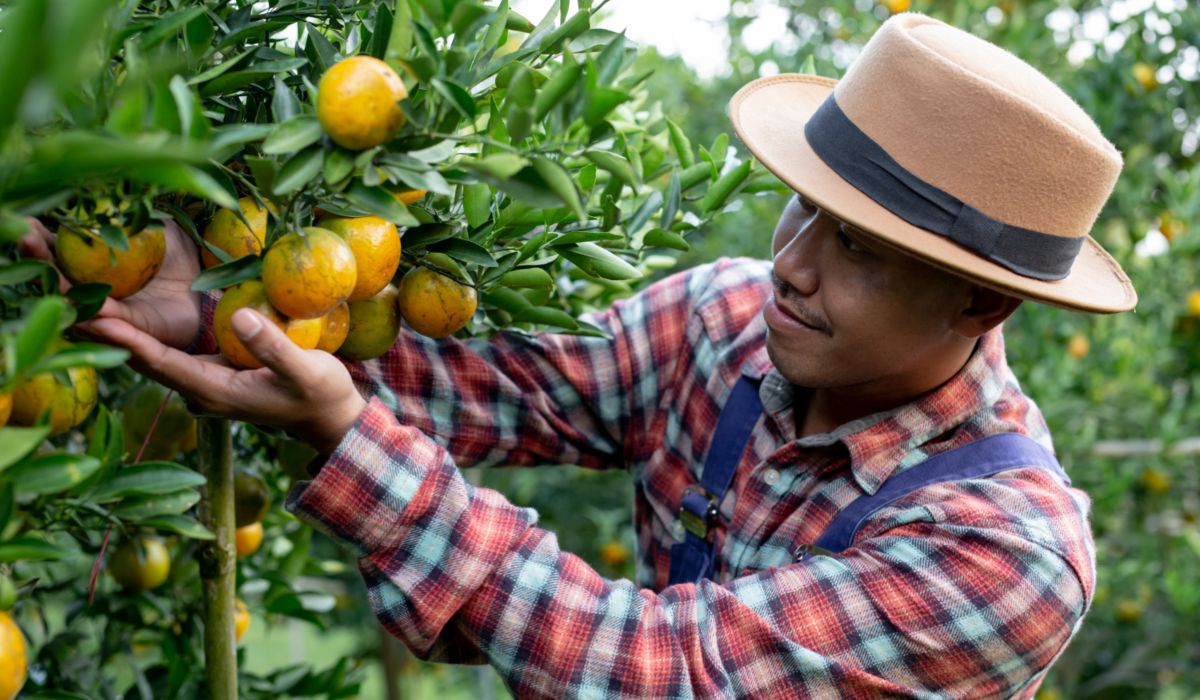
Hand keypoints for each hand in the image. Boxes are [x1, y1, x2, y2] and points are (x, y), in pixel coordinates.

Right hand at [19, 217, 201, 348]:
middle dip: (37, 258)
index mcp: (91, 264)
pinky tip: (93, 307)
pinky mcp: (133, 331)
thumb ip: (130, 209)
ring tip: (47, 270)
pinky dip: (101, 316)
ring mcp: (109, 312)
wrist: (206, 289)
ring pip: (75, 304)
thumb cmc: (176, 256)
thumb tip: (107, 180)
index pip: (56, 251)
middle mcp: (91, 289)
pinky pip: (113, 325)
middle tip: (24, 238)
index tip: (24, 222)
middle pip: (54, 277)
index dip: (39, 239)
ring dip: (59, 288)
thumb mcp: (156, 225)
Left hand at [81, 309, 367, 453]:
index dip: (124, 340)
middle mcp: (198, 390)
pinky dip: (141, 331)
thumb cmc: (321, 395)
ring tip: (83, 297)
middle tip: (69, 297)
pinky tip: (123, 308)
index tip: (93, 316)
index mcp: (214, 391)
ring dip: (118, 331)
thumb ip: (272, 346)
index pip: (158, 362)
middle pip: (141, 359)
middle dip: (107, 333)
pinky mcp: (209, 372)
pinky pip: (165, 351)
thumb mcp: (306, 370)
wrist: (330, 417)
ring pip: (149, 355)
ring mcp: (202, 382)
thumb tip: (237, 315)